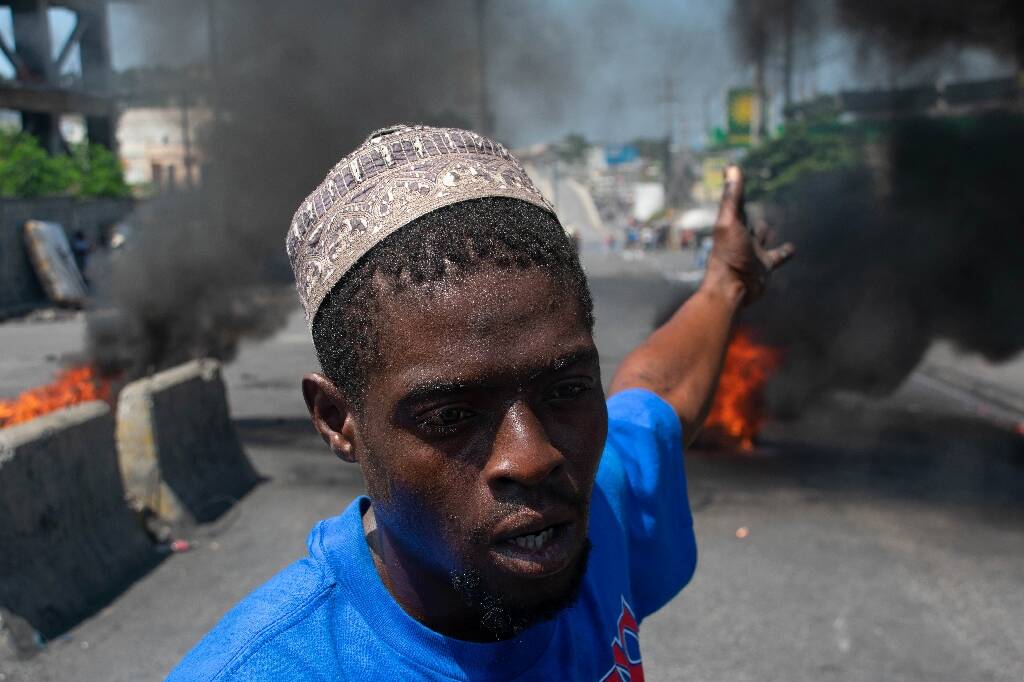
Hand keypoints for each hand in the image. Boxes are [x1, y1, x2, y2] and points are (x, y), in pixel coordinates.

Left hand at [704, 166, 793, 304]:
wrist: (732, 289)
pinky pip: (778, 257)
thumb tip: (732, 167)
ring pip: (762, 238)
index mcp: (732, 225)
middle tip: (752, 201)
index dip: (735, 187)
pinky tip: (793, 249)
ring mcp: (754, 252)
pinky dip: (786, 252)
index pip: (736, 202)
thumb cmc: (727, 255)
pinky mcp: (765, 267)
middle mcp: (742, 237)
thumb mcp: (729, 222)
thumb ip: (732, 197)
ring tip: (768, 225)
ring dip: (764, 231)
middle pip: (748, 220)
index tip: (734, 170)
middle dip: (748, 211)